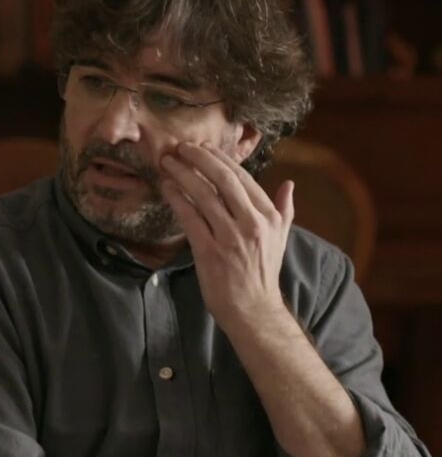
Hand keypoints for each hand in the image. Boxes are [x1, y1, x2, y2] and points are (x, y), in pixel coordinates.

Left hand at [159, 141, 293, 331]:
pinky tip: (166, 187)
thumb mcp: (281, 238)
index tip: (203, 147)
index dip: (220, 159)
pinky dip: (176, 198)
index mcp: (269, 216)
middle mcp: (252, 223)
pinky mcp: (209, 251)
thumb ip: (284, 209)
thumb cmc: (263, 272)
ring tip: (167, 162)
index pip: (243, 178)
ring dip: (182, 174)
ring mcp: (230, 237)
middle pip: (222, 180)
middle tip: (181, 147)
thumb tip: (289, 184)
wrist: (252, 308)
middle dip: (199, 158)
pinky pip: (189, 217)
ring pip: (203, 195)